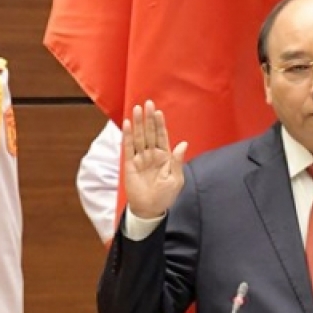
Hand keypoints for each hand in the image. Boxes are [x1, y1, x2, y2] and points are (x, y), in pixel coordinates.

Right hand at [122, 100, 188, 218]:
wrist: (150, 210)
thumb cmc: (165, 196)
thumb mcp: (176, 179)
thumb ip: (178, 161)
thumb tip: (184, 144)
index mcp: (165, 157)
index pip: (162, 136)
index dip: (160, 124)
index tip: (158, 111)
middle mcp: (152, 155)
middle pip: (150, 133)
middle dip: (149, 118)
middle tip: (147, 103)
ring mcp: (141, 158)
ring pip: (139, 137)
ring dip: (139, 123)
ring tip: (137, 108)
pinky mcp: (130, 164)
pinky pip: (128, 148)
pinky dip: (128, 136)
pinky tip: (128, 124)